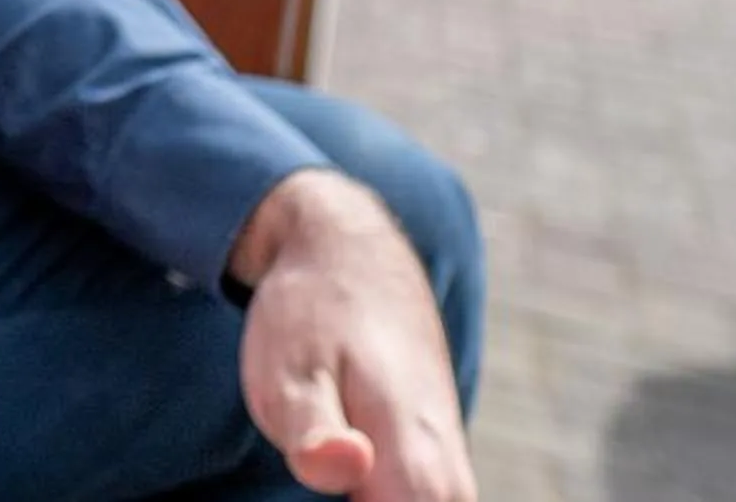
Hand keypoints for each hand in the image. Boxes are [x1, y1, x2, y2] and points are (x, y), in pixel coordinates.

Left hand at [232, 171, 475, 500]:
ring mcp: (448, 477)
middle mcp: (447, 479)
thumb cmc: (313, 314)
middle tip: (326, 480)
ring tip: (342, 481)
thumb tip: (344, 470)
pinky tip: (351, 483)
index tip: (342, 496)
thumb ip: (311, 427)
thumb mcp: (287, 364)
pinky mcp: (433, 473)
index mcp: (413, 462)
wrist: (355, 258)